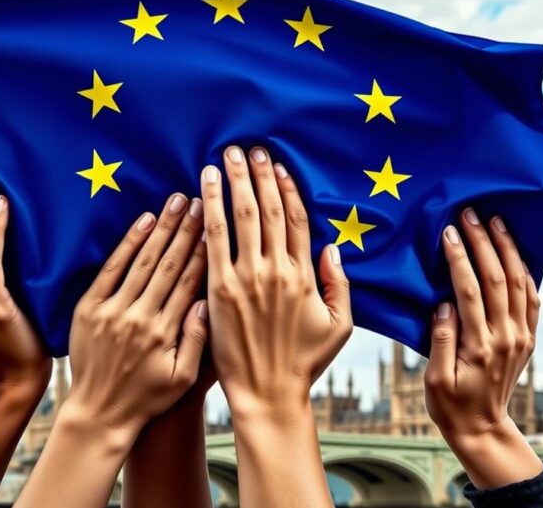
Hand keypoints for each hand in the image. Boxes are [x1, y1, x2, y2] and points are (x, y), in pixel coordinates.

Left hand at [64, 193, 208, 434]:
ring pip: (142, 260)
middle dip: (186, 230)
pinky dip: (128, 243)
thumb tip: (209, 302)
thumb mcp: (182, 378)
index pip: (189, 282)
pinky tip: (143, 221)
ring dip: (161, 228)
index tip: (216, 225)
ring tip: (177, 202)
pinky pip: (111, 268)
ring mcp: (111, 310)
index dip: (204, 251)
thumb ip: (198, 341)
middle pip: (167, 264)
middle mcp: (138, 317)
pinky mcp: (89, 308)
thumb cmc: (147, 399)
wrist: (98, 413)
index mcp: (164, 332)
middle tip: (199, 200)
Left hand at [201, 146, 352, 415]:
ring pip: (240, 218)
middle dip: (258, 176)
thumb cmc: (302, 363)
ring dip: (233, 183)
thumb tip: (332, 248)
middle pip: (268, 210)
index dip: (288, 188)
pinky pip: (212, 241)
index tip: (279, 166)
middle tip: (249, 149)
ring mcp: (245, 279)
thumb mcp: (338, 326)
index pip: (297, 220)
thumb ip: (339, 285)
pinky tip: (202, 189)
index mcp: (304, 276)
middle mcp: (275, 270)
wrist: (267, 394)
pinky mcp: (218, 290)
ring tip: (225, 157)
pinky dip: (208, 211)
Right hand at [424, 208, 542, 488]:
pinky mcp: (527, 339)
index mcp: (479, 346)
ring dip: (508, 250)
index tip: (448, 233)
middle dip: (484, 243)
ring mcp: (521, 337)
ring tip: (497, 222)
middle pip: (498, 279)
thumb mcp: (434, 379)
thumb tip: (444, 304)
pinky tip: (516, 254)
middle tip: (471, 214)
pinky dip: (527, 272)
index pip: (469, 291)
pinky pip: (532, 299)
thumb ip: (441, 340)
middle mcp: (506, 337)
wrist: (483, 428)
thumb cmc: (450, 405)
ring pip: (520, 283)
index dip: (459, 259)